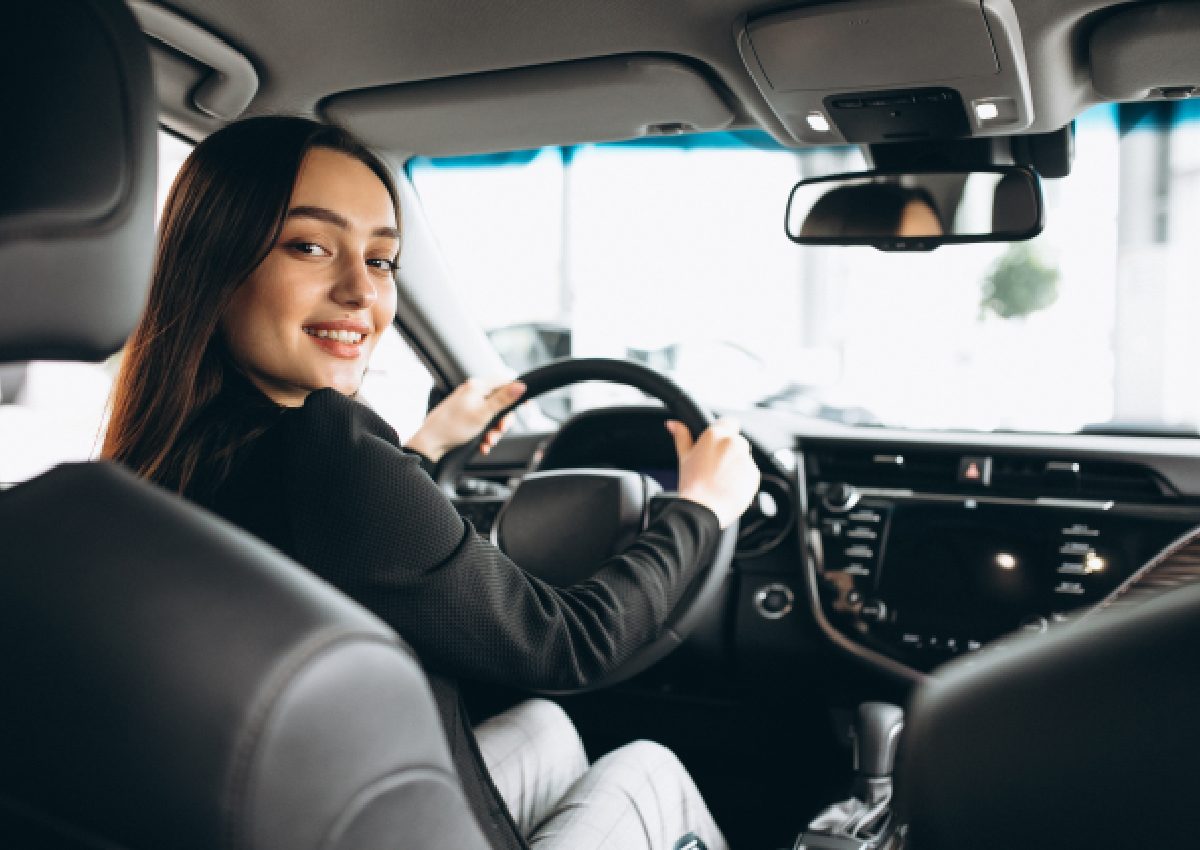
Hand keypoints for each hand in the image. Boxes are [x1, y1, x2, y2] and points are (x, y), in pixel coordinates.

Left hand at [404, 377, 525, 461]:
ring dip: (494, 431)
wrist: (430, 442)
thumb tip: (521, 385)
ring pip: (491, 415)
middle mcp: (473, 392)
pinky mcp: (464, 415)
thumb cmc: (453, 426)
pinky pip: (481, 422)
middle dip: (502, 421)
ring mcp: (468, 404)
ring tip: (488, 441)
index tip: (525, 406)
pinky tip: (482, 444)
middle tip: (500, 431)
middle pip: (500, 402)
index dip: (517, 393)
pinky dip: (484, 434)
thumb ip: (503, 399)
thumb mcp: (484, 413)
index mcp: (477, 386)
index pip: (505, 382)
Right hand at [665, 418, 759, 529]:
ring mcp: (746, 458)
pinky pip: (749, 473)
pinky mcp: (754, 474)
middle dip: (729, 452)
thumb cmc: (692, 485)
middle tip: (714, 467)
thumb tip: (674, 424)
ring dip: (736, 465)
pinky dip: (743, 479)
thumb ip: (682, 437)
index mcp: (715, 435)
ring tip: (721, 480)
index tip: (718, 445)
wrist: (703, 510)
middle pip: (736, 441)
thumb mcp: (684, 457)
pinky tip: (729, 488)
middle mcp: (733, 443)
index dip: (724, 432)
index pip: (729, 422)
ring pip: (743, 458)